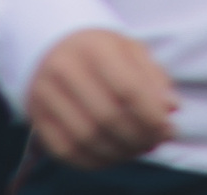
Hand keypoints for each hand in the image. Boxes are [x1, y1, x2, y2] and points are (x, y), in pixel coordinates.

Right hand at [26, 28, 177, 169]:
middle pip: (108, 117)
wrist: (52, 46)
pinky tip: (112, 153)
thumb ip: (154, 77)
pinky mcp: (36, 116)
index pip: (128, 90)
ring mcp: (44, 93)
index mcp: (93, 46)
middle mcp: (63, 67)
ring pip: (88, 138)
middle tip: (154, 143)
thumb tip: (170, 108)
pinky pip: (67, 151)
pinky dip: (95, 160)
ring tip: (136, 148)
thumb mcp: (130, 50)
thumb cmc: (100, 52)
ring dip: (120, 152)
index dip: (152, 117)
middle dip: (138, 138)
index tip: (168, 129)